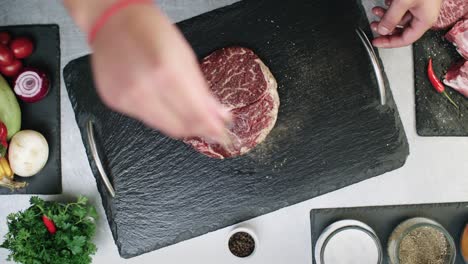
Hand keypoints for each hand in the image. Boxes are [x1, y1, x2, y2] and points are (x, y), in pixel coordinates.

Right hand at [65, 2, 229, 139]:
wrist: (113, 20)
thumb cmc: (150, 30)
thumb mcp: (185, 56)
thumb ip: (203, 92)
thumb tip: (220, 116)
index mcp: (167, 72)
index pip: (195, 115)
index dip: (212, 127)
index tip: (222, 132)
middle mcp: (144, 88)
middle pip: (180, 127)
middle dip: (198, 129)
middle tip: (210, 127)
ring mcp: (127, 97)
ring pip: (163, 127)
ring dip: (181, 125)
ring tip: (190, 115)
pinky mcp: (115, 101)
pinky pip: (145, 119)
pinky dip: (160, 116)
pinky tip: (165, 104)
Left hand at [371, 0, 442, 47]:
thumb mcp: (403, 2)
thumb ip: (391, 17)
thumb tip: (383, 30)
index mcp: (424, 20)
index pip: (405, 39)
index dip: (389, 43)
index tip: (376, 41)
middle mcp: (423, 15)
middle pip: (401, 29)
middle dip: (385, 27)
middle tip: (373, 25)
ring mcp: (420, 6)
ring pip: (400, 17)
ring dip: (386, 15)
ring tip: (375, 10)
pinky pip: (402, 7)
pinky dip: (392, 6)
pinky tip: (385, 2)